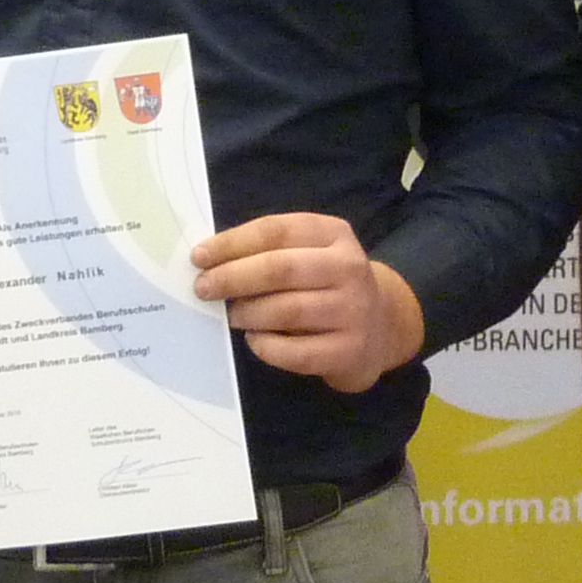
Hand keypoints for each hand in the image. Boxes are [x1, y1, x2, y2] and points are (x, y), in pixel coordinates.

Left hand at [191, 214, 422, 393]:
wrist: (382, 327)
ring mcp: (353, 310)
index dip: (232, 243)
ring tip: (233, 315)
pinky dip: (265, 346)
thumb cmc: (329, 285)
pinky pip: (295, 352)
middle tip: (204, 288)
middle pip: (280, 269)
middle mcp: (349, 268)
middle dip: (233, 278)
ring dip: (248, 313)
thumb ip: (270, 251)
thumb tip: (210, 261)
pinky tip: (255, 340)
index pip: (275, 231)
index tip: (199, 257)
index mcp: (334, 234)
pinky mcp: (349, 350)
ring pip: (286, 310)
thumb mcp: (311, 253)